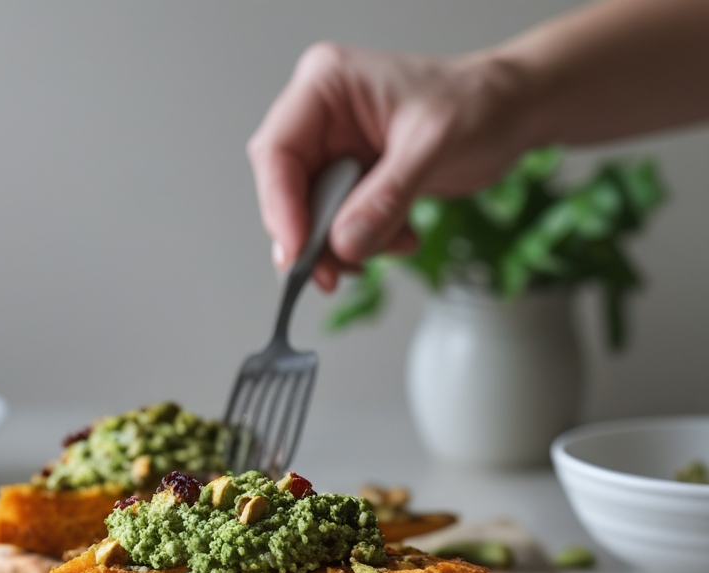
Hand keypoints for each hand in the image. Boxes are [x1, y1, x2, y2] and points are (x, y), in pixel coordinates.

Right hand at [247, 43, 531, 290]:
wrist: (510, 116)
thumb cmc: (478, 105)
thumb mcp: (433, 147)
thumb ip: (385, 198)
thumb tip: (343, 244)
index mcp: (326, 86)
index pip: (276, 152)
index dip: (280, 208)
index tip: (297, 254)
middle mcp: (320, 119)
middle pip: (284, 192)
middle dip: (313, 238)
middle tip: (334, 273)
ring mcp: (332, 152)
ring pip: (308, 218)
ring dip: (345, 247)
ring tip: (394, 241)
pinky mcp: (348, 183)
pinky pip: (336, 230)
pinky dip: (364, 246)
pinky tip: (401, 236)